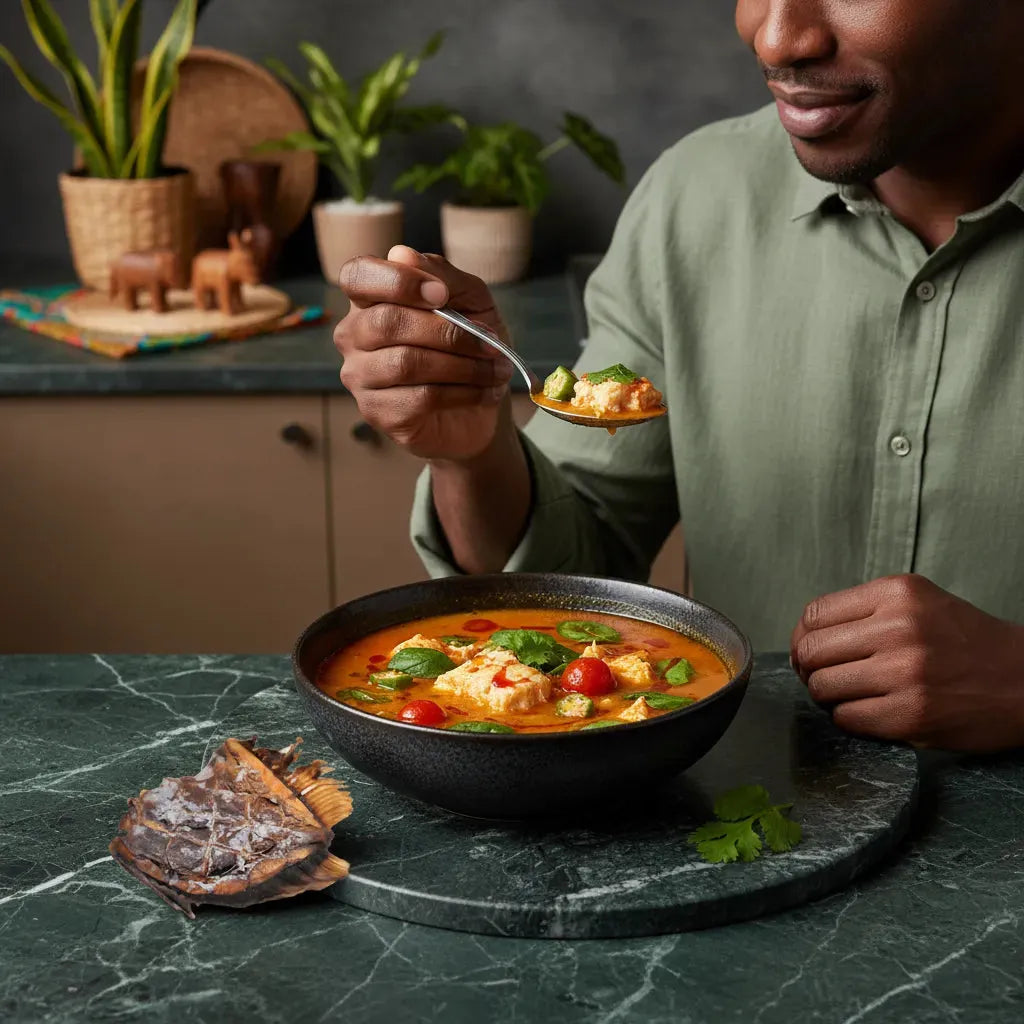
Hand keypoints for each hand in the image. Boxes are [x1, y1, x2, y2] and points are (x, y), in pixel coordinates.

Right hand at [334, 245, 514, 460]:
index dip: (397, 281)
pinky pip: (419, 398)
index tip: (442, 294)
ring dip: (462, 366)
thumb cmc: (468, 345)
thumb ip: (442, 274)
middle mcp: (353, 335)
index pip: (358, 275)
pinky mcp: (377, 412)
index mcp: (370, 299)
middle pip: (386, 322)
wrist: (479, 404)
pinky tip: (483, 392)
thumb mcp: (471, 301)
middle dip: (447, 332)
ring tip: (494, 370)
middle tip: (490, 344)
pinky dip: (462, 393)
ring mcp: (360, 376)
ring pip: (405, 363)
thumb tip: (402, 254)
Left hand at [790, 574, 1023, 750]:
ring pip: (823, 687)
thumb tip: (805, 639)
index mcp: (897, 593)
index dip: (802, 638)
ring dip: (828, 697)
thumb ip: (864, 612)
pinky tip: (870, 712)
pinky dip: (849, 719)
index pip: (814, 614)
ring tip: (851, 696)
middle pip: (811, 651)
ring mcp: (904, 672)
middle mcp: (898, 627)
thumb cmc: (966, 642)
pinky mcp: (911, 714)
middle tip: (824, 678)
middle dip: (809, 669)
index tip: (808, 652)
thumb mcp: (918, 603)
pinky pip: (847, 718)